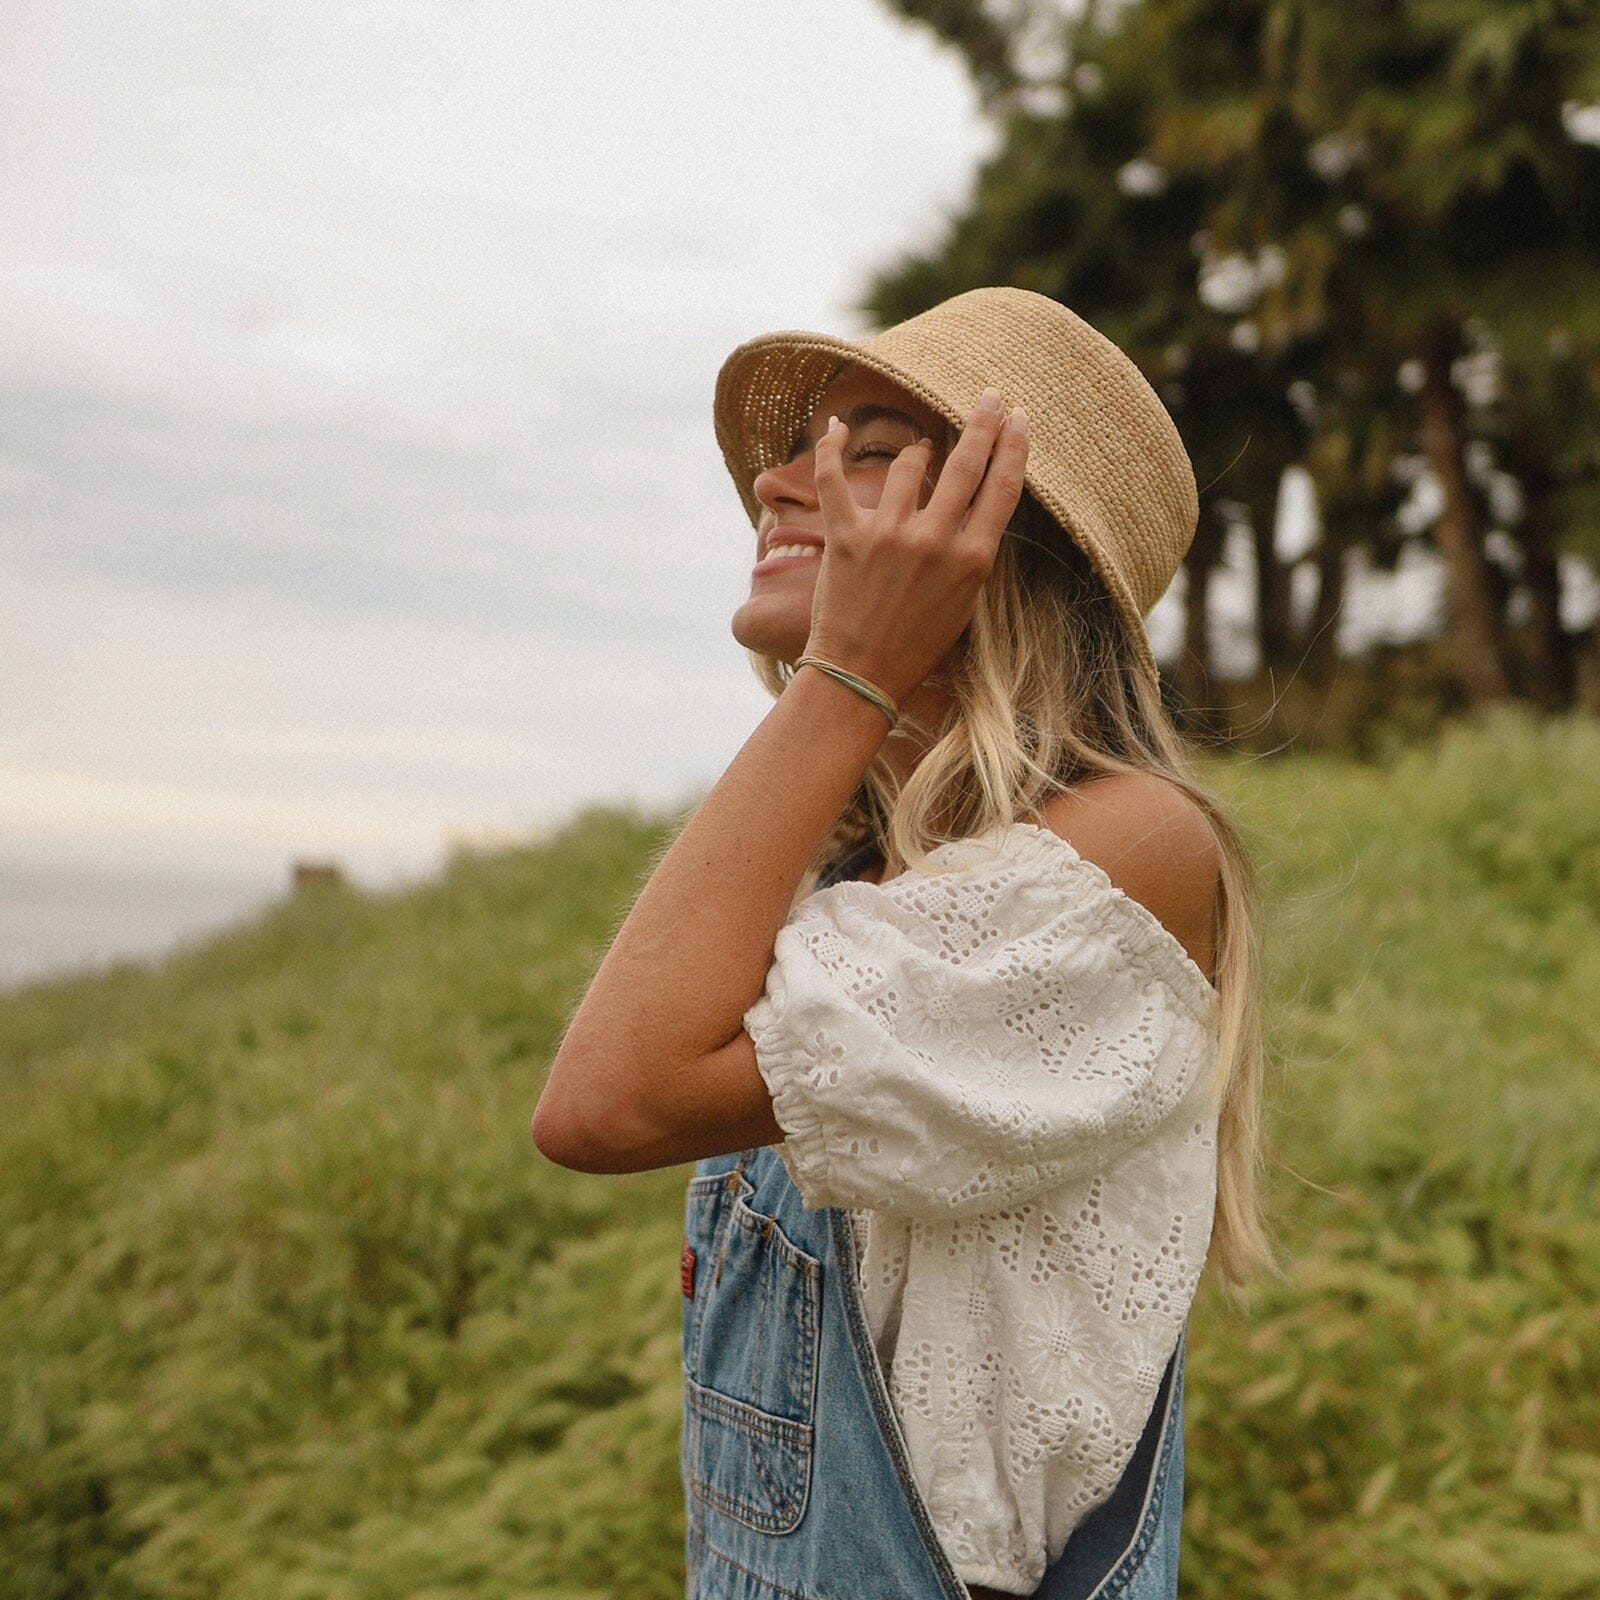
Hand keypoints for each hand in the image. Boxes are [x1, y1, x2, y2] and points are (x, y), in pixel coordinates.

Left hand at [802, 388, 1028, 703]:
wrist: (861, 673)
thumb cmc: (916, 645)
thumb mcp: (965, 603)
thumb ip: (973, 552)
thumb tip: (975, 503)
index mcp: (972, 559)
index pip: (1003, 487)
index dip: (1014, 446)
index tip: (1018, 417)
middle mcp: (935, 541)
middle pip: (967, 463)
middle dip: (982, 422)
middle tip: (989, 396)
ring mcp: (889, 536)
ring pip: (912, 464)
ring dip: (918, 453)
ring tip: (922, 455)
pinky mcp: (847, 537)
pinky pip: (834, 477)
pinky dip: (831, 448)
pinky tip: (834, 428)